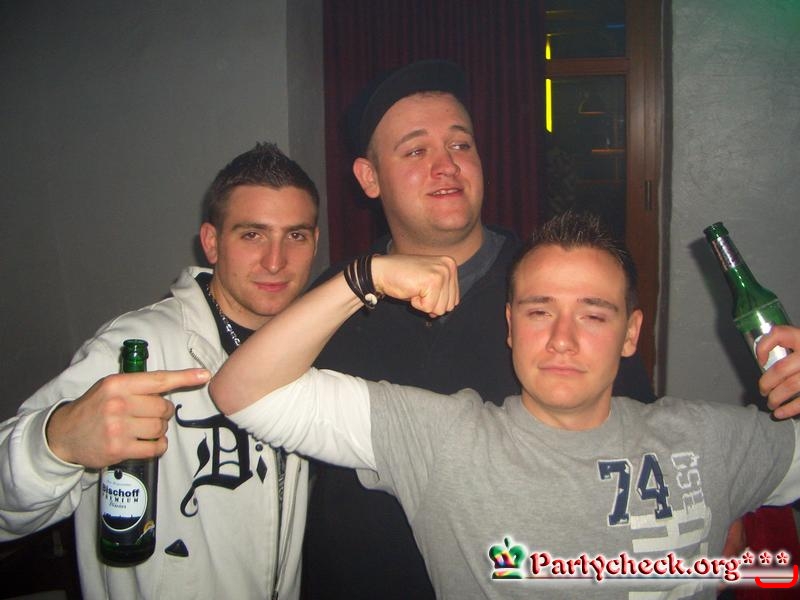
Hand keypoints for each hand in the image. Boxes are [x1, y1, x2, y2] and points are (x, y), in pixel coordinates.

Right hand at [46, 368, 209, 467]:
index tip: (204, 375)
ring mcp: (118, 428)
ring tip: (146, 429)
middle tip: (151, 415)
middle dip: (164, 412)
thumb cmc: (94, 407)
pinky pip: (154, 448)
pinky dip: (158, 447)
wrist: (64, 435)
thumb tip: (173, 382)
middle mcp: (118, 404)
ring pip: (160, 428)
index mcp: (118, 384)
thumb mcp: (110, 387)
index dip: (184, 377)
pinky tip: (150, 444)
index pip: (158, 380)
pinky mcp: (119, 449)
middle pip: (163, 407)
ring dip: (160, 430)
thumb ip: (137, 385)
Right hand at [371, 255, 458, 316]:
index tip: (423, 289)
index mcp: (450, 265)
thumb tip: (445, 310)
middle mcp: (449, 267)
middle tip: (418, 289)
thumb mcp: (428, 283)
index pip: (454, 299)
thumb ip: (441, 294)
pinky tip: (411, 290)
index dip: (436, 301)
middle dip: (431, 303)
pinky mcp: (432, 281)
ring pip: (440, 308)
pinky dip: (417, 305)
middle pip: (449, 305)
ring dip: (424, 304)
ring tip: (415, 289)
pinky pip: (429, 308)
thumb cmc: (403, 278)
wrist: (382, 271)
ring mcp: (442, 273)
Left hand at [757, 325, 799, 418]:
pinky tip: (779, 413)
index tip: (760, 360)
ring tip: (771, 403)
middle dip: (766, 383)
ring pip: (790, 386)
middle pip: (781, 368)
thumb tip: (763, 360)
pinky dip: (789, 409)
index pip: (778, 334)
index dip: (763, 347)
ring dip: (775, 398)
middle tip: (763, 390)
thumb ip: (789, 345)